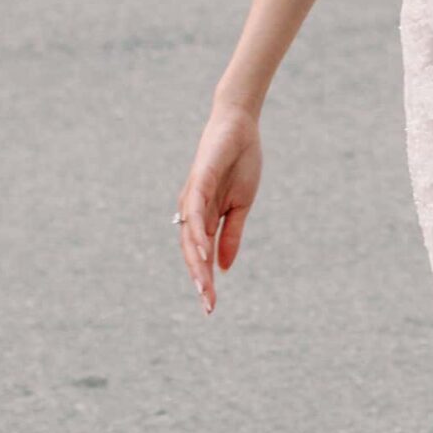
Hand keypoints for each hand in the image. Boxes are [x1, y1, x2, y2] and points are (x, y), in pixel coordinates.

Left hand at [176, 101, 261, 315]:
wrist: (240, 125)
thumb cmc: (240, 162)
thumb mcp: (241, 204)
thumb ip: (230, 233)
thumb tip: (222, 268)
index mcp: (203, 217)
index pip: (201, 256)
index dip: (205, 281)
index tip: (211, 308)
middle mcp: (192, 211)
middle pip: (193, 253)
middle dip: (200, 280)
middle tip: (208, 306)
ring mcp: (193, 197)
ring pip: (190, 238)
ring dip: (197, 264)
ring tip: (204, 288)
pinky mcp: (199, 181)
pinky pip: (195, 213)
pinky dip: (198, 235)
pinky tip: (204, 253)